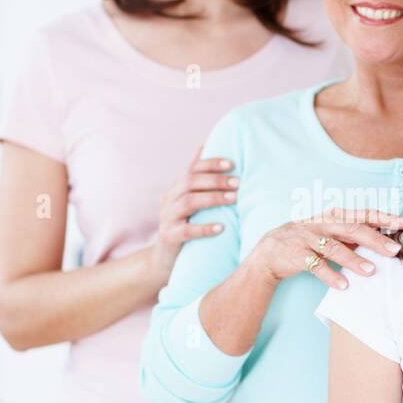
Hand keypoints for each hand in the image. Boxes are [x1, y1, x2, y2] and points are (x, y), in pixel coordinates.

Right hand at [147, 146, 238, 285]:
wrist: (165, 258)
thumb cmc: (186, 224)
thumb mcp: (190, 200)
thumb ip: (197, 178)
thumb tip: (206, 145)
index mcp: (175, 187)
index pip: (191, 169)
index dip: (211, 164)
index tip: (232, 164)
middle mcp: (168, 199)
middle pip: (189, 182)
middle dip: (215, 180)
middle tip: (237, 183)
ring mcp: (166, 218)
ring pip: (188, 202)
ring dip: (213, 199)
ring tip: (234, 199)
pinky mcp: (168, 237)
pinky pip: (186, 231)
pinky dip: (205, 228)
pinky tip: (221, 227)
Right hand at [247, 207, 402, 289]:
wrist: (270, 251)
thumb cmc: (308, 240)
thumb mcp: (331, 233)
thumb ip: (353, 234)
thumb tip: (385, 239)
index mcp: (334, 216)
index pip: (362, 214)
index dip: (383, 218)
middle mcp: (322, 224)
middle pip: (352, 229)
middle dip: (375, 239)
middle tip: (394, 250)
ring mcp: (308, 238)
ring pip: (334, 247)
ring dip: (354, 260)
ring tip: (371, 271)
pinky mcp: (297, 254)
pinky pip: (316, 265)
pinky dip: (330, 275)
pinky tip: (343, 284)